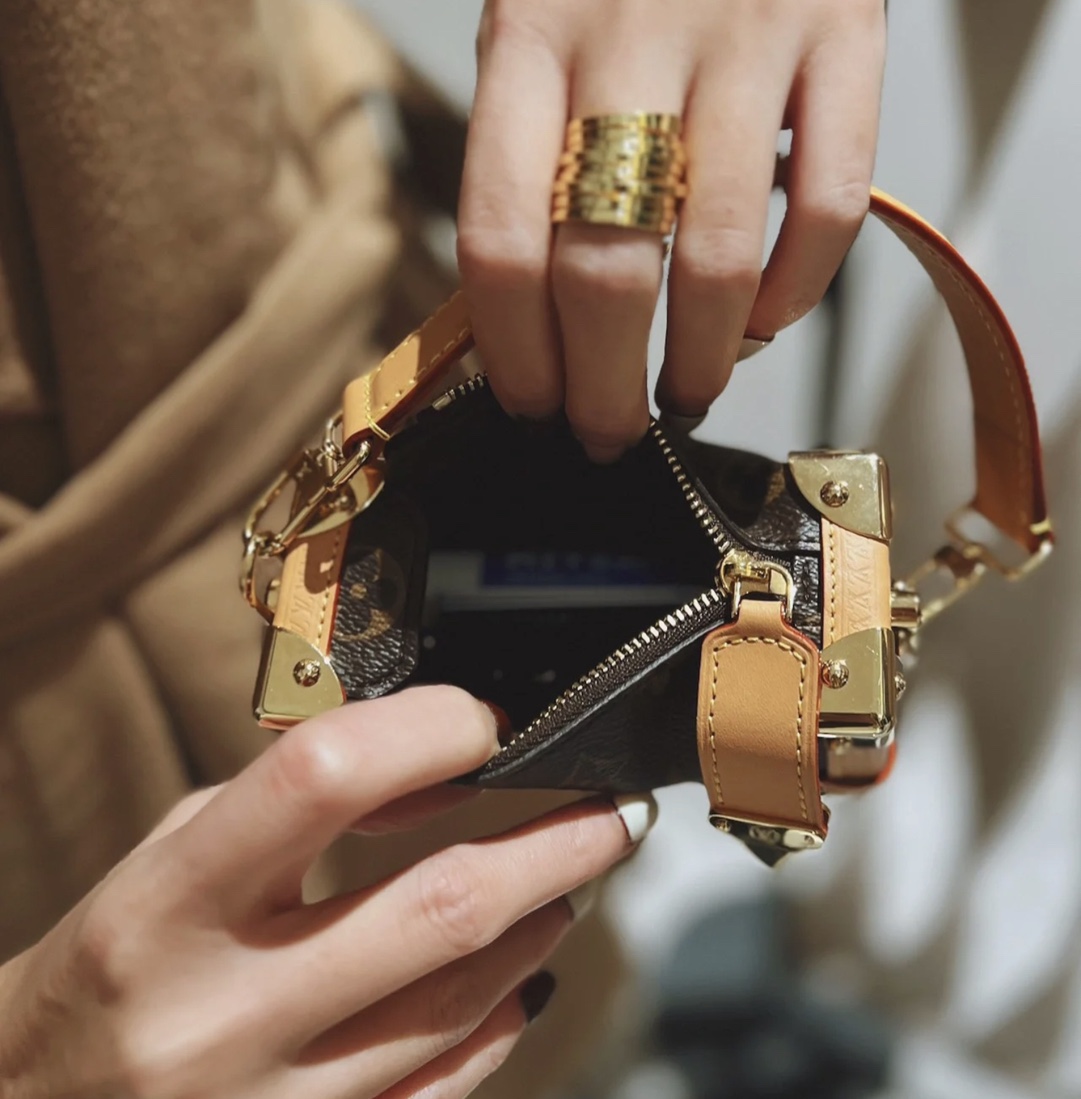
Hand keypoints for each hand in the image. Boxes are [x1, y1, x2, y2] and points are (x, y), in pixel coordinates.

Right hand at [0, 687, 653, 1097]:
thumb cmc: (112, 962)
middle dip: (559, 847)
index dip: (426, 732)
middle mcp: (218, 1015)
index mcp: (166, 908)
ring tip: (575, 878)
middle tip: (614, 812)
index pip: (319, 781)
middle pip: (440, 907)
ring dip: (544, 925)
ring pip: (464, 1002)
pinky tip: (524, 974)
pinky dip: (504, 1019)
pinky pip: (447, 1088)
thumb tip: (430, 765)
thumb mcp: (174, 852)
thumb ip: (291, 806)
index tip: (485, 723)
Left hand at [458, 0, 885, 458]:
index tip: (532, 405)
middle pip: (602, 270)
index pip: (499, 238)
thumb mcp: (536, 35)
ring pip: (715, 256)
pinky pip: (830, 203)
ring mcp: (744, 33)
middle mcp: (628, 34)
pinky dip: (796, 291)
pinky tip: (764, 320)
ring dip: (696, 360)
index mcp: (527, 39)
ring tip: (684, 391)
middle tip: (607, 431)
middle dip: (602, 388)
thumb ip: (526, 159)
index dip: (515, 352)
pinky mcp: (841, 32)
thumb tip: (530, 323)